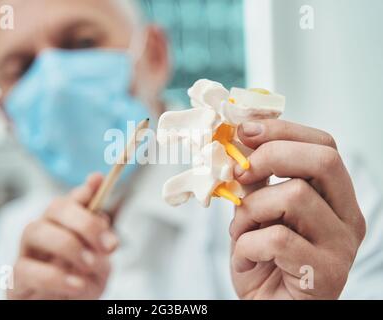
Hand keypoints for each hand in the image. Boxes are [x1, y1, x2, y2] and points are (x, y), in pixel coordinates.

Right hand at [7, 173, 117, 299]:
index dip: (85, 189)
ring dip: (68, 245)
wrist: (65, 309)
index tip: (99, 181)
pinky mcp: (15, 279)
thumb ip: (98, 234)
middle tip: (109, 246)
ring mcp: (26, 253)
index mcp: (65, 226)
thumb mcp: (98, 260)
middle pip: (55, 208)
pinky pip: (26, 269)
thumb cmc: (79, 285)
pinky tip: (77, 285)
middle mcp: (43, 232)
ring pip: (35, 229)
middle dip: (85, 222)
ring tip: (90, 265)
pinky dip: (55, 276)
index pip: (72, 199)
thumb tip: (98, 194)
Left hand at [230, 120, 365, 299]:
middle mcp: (347, 217)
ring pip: (295, 196)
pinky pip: (277, 239)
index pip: (324, 145)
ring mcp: (341, 246)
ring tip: (240, 230)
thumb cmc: (262, 258)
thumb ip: (255, 180)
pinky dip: (247, 244)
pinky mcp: (325, 274)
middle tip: (240, 173)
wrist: (268, 306)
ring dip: (250, 210)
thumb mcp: (256, 211)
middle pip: (323, 160)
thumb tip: (237, 141)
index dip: (282, 131)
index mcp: (334, 196)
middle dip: (271, 156)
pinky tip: (246, 259)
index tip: (245, 131)